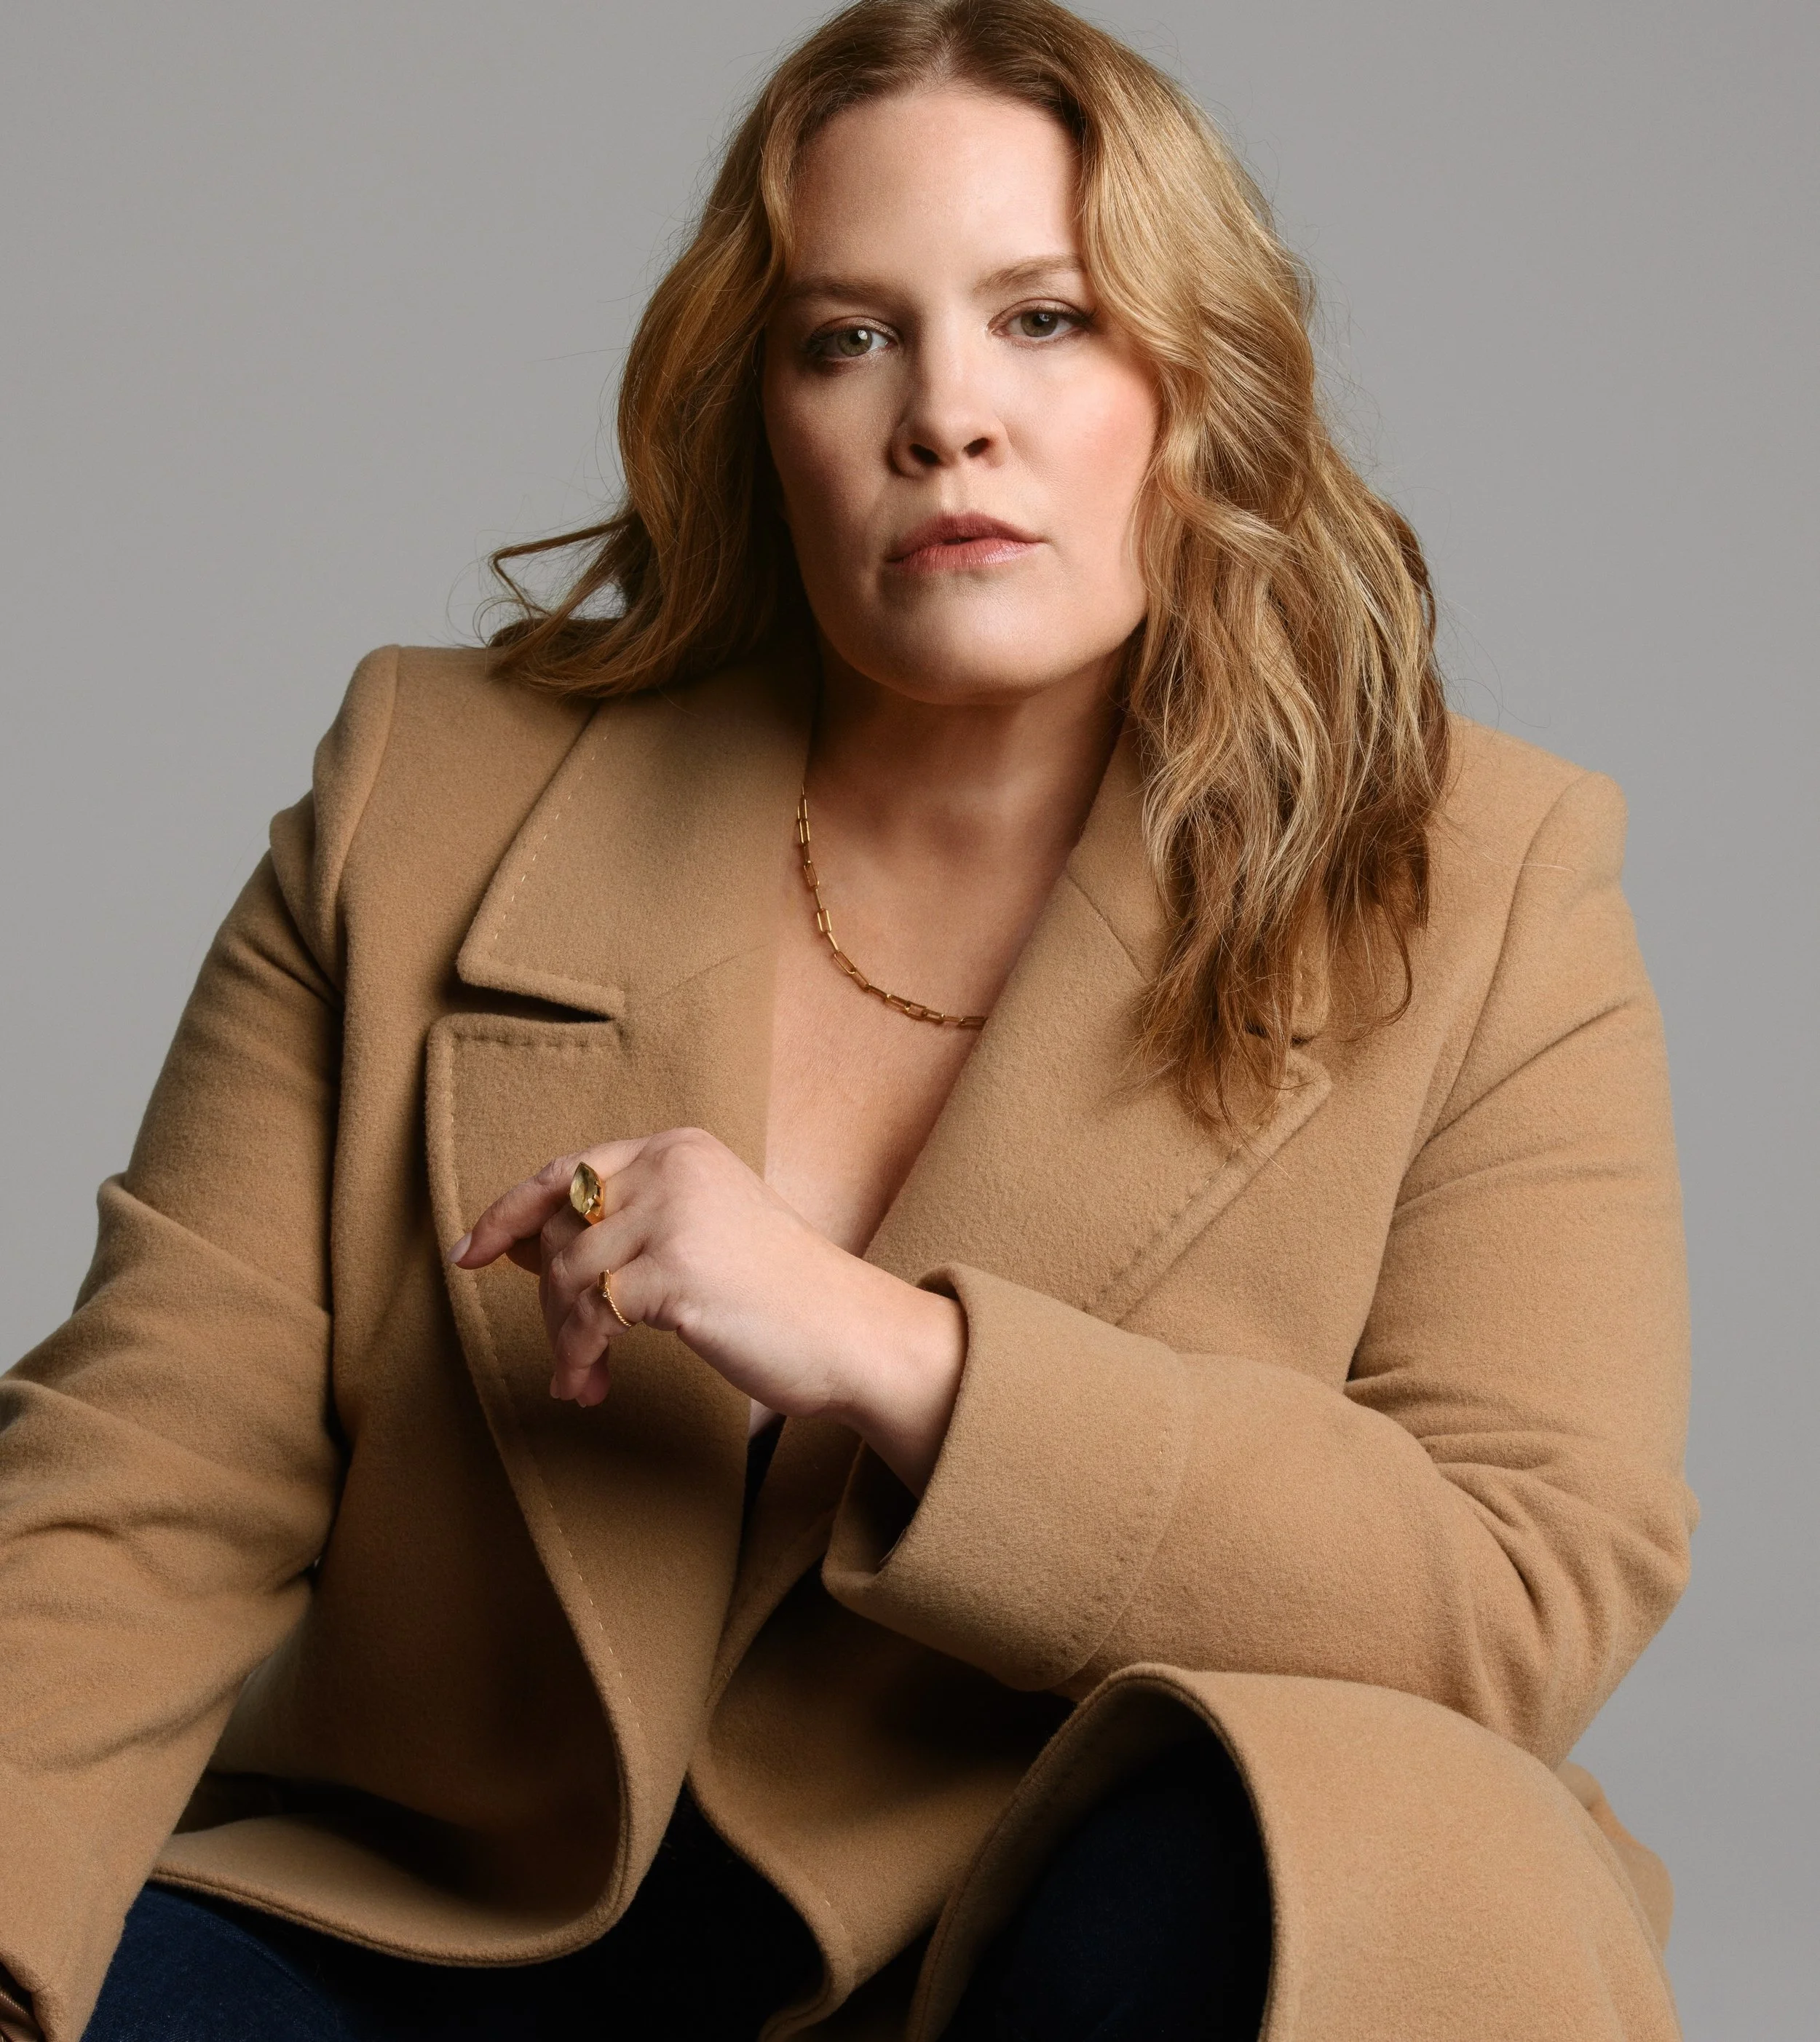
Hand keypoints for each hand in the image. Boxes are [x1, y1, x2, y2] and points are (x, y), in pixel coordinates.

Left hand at [449, 1127, 964, 1492]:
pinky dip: (580, 1359)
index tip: (470, 1254)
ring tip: (583, 1379)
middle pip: (559, 1231)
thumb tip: (526, 1247)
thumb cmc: (778, 1295)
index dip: (508, 1214)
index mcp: (678, 1148)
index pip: (565, 1172)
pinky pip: (590, 1319)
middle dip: (546, 1300)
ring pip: (567, 1279)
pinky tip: (594, 1387)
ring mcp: (674, 1215)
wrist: (851, 1332)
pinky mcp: (675, 1271)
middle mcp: (672, 1167)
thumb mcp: (703, 1228)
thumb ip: (630, 1223)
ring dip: (564, 1341)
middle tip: (566, 1354)